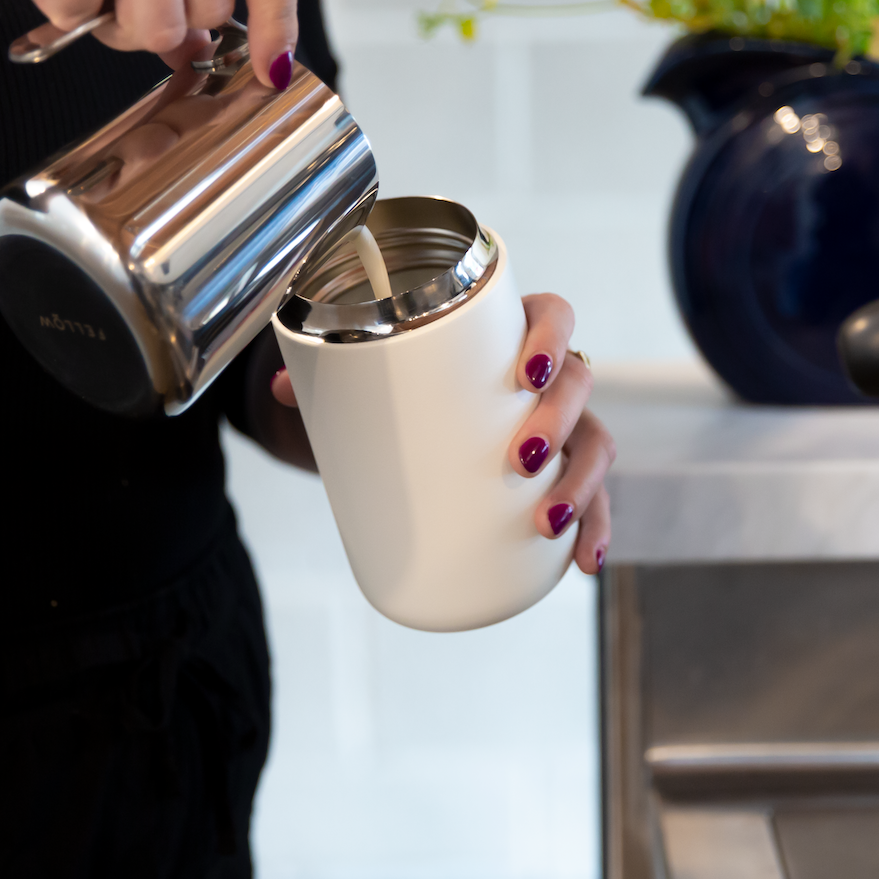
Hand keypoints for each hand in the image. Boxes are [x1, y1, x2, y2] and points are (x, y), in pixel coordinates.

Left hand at [267, 293, 615, 574]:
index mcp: (516, 332)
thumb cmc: (409, 384)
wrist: (419, 419)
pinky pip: (594, 498)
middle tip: (521, 460)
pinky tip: (584, 562)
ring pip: (597, 443)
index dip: (551, 338)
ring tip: (550, 523)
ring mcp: (565, 426)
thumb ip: (327, 374)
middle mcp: (552, 375)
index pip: (554, 316)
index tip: (525, 371)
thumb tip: (281, 387)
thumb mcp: (374, 377)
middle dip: (559, 422)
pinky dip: (593, 529)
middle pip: (579, 383)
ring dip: (583, 484)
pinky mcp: (564, 472)